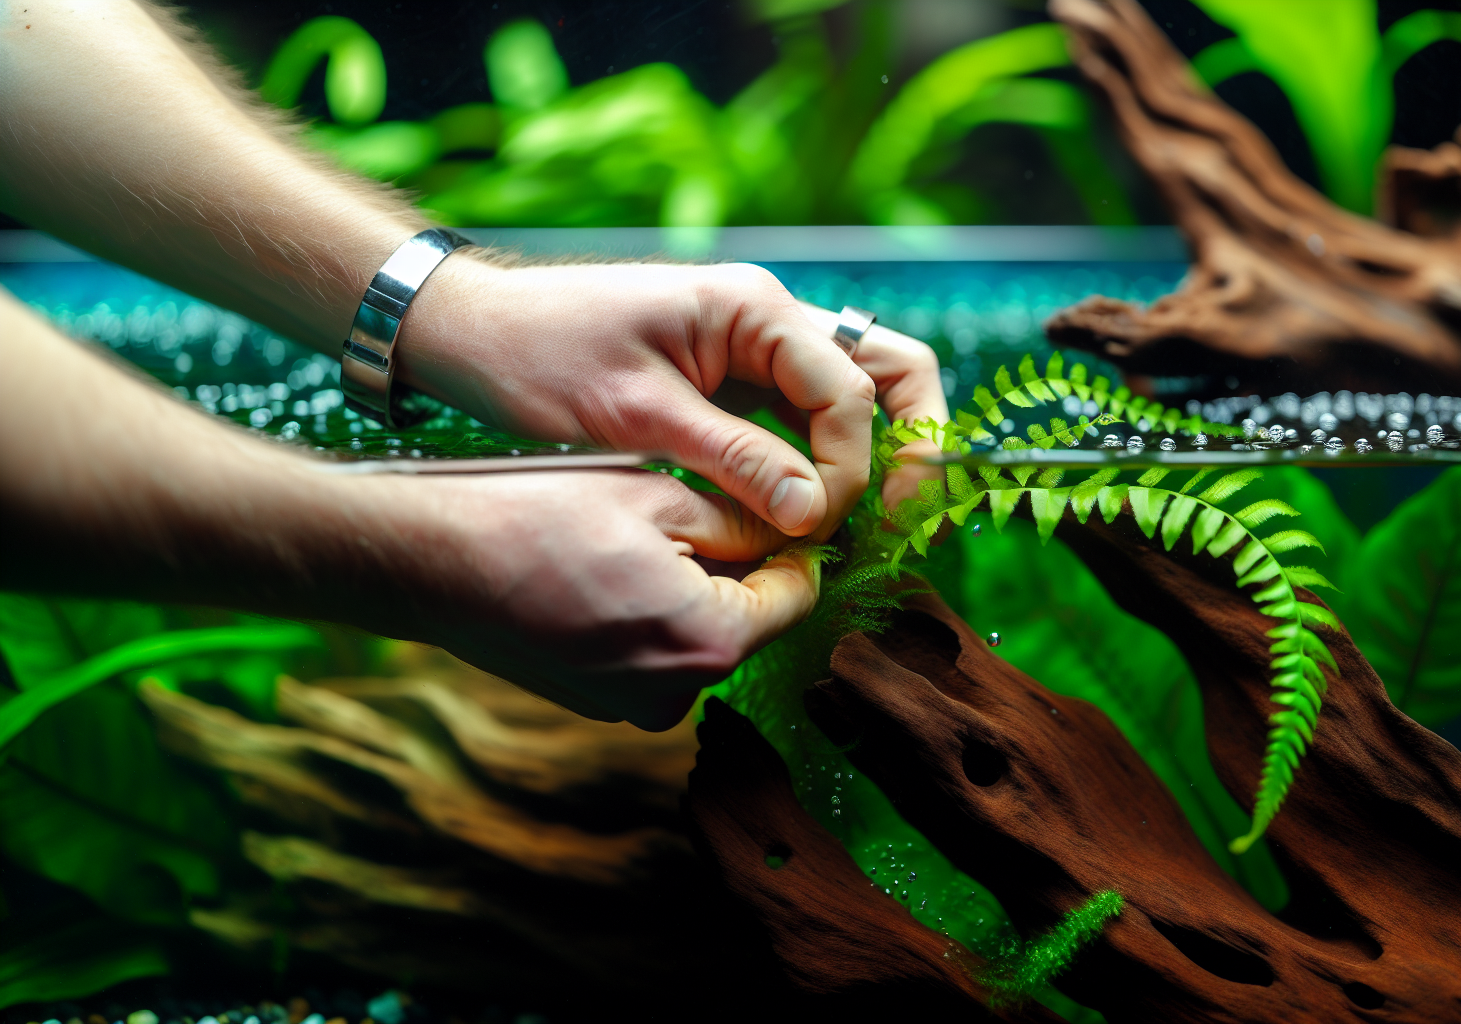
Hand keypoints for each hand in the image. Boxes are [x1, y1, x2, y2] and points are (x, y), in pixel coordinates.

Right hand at [393, 467, 820, 729]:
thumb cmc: (540, 517)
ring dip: (688, 589)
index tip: (778, 506)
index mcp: (710, 642)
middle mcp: (678, 694)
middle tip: (691, 508)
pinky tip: (602, 569)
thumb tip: (794, 528)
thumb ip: (743, 521)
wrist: (430, 563)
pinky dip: (644, 614)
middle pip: (746, 620)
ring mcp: (632, 706)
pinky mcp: (596, 702)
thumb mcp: (660, 496)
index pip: (797, 596)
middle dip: (735, 566)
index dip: (794, 545)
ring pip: (696, 635)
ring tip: (635, 535)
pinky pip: (650, 651)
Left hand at [402, 259, 946, 547]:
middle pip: (889, 374)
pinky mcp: (735, 382)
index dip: (849, 468)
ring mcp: (757, 349)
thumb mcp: (639, 415)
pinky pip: (804, 422)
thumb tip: (817, 511)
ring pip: (855, 400)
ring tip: (859, 531)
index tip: (815, 528)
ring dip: (868, 460)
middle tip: (900, 522)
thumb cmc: (541, 357)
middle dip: (907, 447)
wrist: (471, 333)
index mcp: (755, 309)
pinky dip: (819, 466)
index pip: (849, 392)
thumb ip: (735, 458)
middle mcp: (772, 320)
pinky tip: (806, 519)